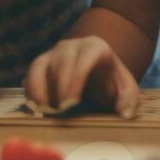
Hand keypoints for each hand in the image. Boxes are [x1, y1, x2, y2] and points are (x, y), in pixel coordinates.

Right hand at [24, 36, 139, 116]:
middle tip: (58, 112)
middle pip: (60, 62)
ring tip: (43, 111)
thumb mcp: (126, 88)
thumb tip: (124, 113)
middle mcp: (71, 46)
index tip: (71, 104)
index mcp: (95, 48)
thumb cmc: (112, 82)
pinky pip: (30, 74)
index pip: (83, 61)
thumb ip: (129, 99)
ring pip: (39, 66)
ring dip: (39, 90)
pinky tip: (35, 109)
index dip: (75, 81)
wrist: (98, 71)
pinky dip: (30, 91)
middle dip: (58, 88)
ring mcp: (54, 53)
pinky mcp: (41, 63)